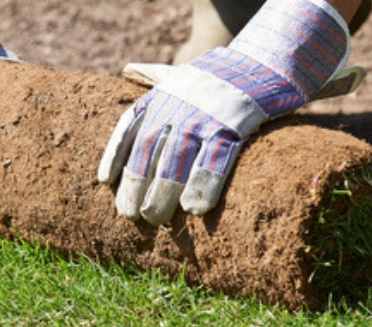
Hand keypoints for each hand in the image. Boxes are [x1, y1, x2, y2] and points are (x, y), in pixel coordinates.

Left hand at [98, 0, 364, 224]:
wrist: (267, 62)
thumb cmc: (220, 77)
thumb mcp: (184, 71)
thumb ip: (155, 75)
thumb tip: (128, 68)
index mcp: (163, 93)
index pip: (129, 124)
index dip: (115, 153)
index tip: (104, 181)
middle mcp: (179, 103)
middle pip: (149, 148)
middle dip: (136, 183)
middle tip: (131, 214)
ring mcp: (206, 113)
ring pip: (177, 158)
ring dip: (162, 192)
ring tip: (154, 218)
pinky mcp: (235, 123)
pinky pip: (216, 160)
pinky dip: (204, 185)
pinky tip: (194, 210)